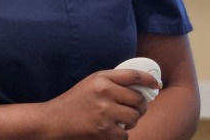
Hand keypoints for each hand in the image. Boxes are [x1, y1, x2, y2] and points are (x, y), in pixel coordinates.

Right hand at [42, 69, 159, 138]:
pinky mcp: (104, 131)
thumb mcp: (91, 83)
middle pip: (138, 99)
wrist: (53, 121)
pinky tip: (110, 131)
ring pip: (134, 118)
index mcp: (102, 78)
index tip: (157, 84)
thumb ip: (112, 82)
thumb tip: (139, 88)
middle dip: (141, 107)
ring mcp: (105, 112)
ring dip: (131, 122)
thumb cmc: (74, 102)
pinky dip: (121, 135)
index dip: (149, 79)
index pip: (134, 75)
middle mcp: (105, 92)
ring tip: (121, 121)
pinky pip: (125, 134)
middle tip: (136, 110)